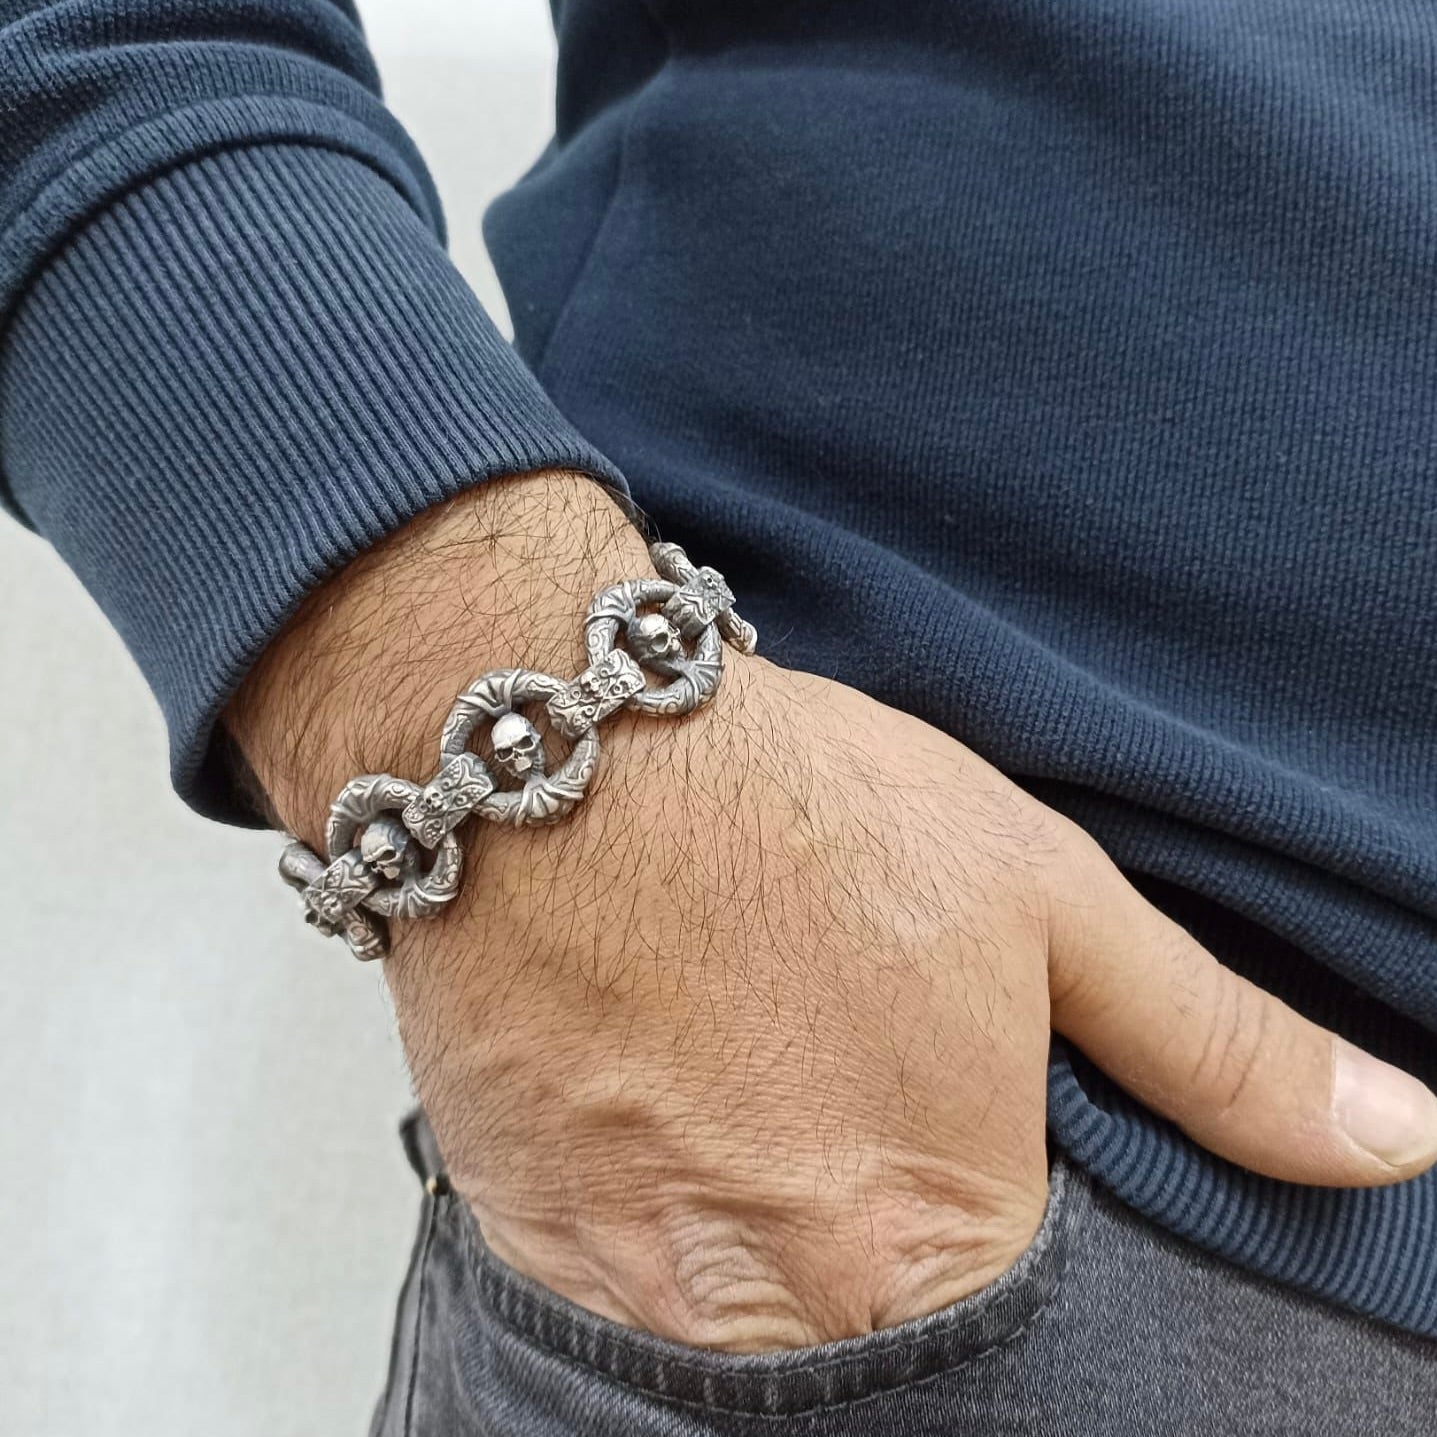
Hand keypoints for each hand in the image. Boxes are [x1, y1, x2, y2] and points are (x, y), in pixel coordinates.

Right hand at [228, 472, 1436, 1350]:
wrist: (560, 754)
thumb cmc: (799, 815)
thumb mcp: (1043, 899)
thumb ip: (1216, 1050)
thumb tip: (1393, 1141)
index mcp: (934, 1242)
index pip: (1019, 1346)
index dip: (998, 1235)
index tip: (949, 1152)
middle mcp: (781, 1306)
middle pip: (869, 1347)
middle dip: (870, 1241)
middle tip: (826, 1101)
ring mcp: (639, 1287)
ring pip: (738, 1328)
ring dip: (758, 1231)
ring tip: (739, 1086)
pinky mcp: (533, 1237)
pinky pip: (623, 1286)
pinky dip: (659, 1216)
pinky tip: (663, 1095)